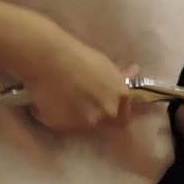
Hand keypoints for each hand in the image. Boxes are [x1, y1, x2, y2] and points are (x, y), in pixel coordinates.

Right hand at [9, 28, 132, 131]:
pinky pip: (63, 125)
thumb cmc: (79, 56)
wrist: (49, 58)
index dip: (114, 115)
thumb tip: (134, 71)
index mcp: (121, 98)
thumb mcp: (106, 66)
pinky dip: (59, 117)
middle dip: (96, 116)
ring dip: (76, 117)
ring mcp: (85, 123)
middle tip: (82, 102)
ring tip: (65, 99)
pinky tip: (52, 102)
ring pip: (83, 126)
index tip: (104, 108)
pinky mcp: (63, 126)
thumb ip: (119, 78)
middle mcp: (107, 114)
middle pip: (105, 125)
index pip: (123, 119)